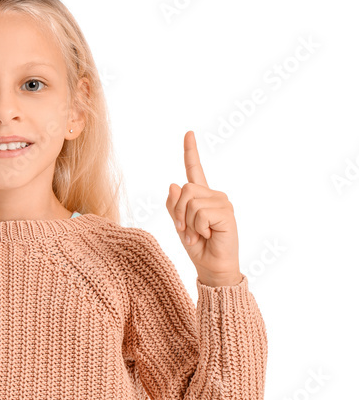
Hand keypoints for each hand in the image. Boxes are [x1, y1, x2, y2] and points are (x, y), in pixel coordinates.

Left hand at [166, 131, 242, 285]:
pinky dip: (198, 228)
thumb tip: (173, 184)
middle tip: (187, 231)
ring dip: (189, 223)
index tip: (188, 133)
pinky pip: (200, 213)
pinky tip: (208, 235)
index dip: (191, 152)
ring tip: (199, 235)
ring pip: (191, 201)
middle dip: (179, 213)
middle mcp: (213, 195)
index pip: (195, 170)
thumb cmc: (197, 247)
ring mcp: (222, 203)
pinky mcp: (226, 212)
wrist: (212, 267)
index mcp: (201, 196)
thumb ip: (174, 206)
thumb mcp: (179, 225)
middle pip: (185, 190)